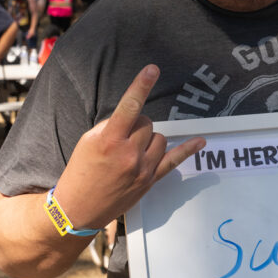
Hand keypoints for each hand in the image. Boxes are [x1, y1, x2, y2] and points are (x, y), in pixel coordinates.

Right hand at [52, 64, 204, 231]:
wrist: (78, 208)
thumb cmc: (81, 172)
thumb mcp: (88, 141)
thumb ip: (112, 126)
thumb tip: (133, 118)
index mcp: (109, 140)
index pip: (129, 106)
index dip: (141, 85)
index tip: (152, 69)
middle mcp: (128, 153)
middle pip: (147, 122)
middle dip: (137, 125)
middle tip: (122, 138)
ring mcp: (142, 168)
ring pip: (159, 138)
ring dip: (149, 138)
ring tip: (132, 150)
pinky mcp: (150, 180)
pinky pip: (174, 161)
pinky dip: (187, 150)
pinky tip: (200, 141)